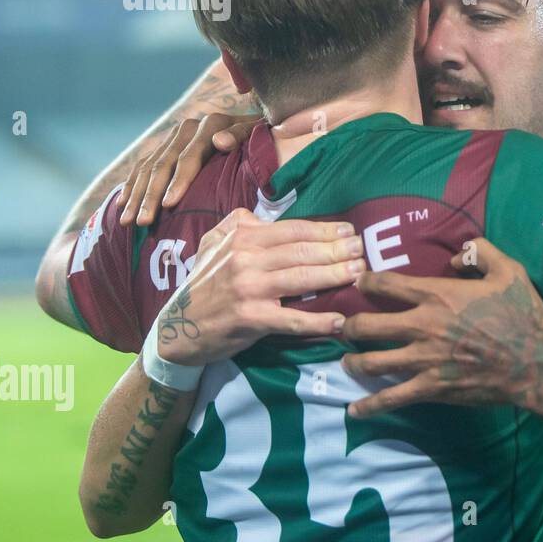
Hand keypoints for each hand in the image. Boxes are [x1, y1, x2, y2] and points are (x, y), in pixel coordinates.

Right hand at [119, 114, 258, 225]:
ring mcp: (174, 136)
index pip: (189, 158)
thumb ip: (241, 136)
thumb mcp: (258, 134)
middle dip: (150, 196)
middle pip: (163, 165)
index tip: (168, 205)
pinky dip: (131, 185)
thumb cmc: (262, 139)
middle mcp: (188, 128)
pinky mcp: (166, 145)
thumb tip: (220, 142)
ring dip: (136, 195)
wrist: (257, 125)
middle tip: (142, 221)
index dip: (178, 182)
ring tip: (127, 221)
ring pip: (148, 167)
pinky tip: (122, 205)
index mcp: (211, 125)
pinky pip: (142, 166)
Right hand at [153, 208, 363, 366]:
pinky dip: (317, 321)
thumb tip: (264, 214)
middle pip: (303, 251)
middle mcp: (246, 259)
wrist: (178, 327)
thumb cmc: (204, 283)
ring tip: (360, 274)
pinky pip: (292, 319)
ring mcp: (249, 289)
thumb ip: (239, 224)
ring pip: (302, 279)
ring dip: (336, 276)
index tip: (350, 230)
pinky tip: (339, 320)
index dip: (325, 229)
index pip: (294, 230)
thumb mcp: (213, 243)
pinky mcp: (251, 319)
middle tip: (364, 250)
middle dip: (339, 249)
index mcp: (243, 239)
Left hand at [341, 238, 542, 417]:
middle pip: (367, 325)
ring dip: (353, 362)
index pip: (386, 284)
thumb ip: (480, 252)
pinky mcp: (430, 388)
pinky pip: (391, 398)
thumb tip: (455, 258)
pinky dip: (370, 406)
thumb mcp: (509, 270)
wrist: (535, 361)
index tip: (359, 282)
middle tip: (345, 326)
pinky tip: (354, 410)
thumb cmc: (522, 315)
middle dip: (350, 325)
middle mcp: (421, 326)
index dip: (366, 281)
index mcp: (436, 295)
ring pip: (371, 362)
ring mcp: (423, 360)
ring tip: (347, 361)